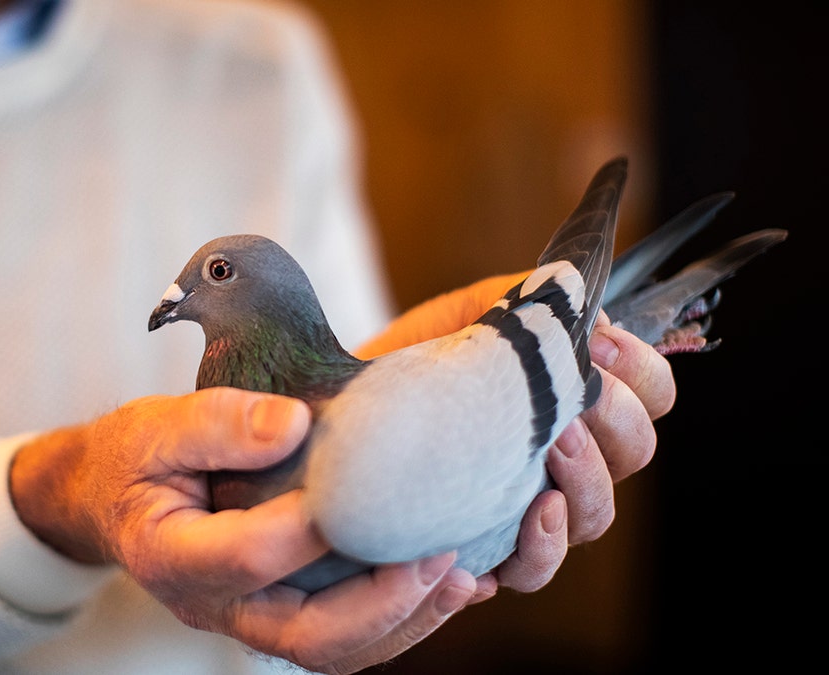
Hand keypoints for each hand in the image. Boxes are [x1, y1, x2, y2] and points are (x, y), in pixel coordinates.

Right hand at [9, 388, 478, 673]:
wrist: (113, 497)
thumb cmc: (135, 457)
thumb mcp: (157, 426)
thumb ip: (217, 424)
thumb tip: (296, 425)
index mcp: (170, 555)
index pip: (247, 556)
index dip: (308, 530)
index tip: (367, 487)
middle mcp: (210, 604)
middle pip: (304, 635)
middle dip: (381, 602)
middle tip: (437, 555)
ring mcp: (246, 618)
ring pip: (331, 650)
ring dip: (400, 621)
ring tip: (458, 578)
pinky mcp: (276, 613)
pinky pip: (339, 637)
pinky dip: (394, 619)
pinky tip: (437, 583)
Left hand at [356, 272, 674, 598]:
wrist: (340, 407)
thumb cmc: (409, 360)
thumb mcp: (465, 315)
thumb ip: (524, 303)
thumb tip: (584, 309)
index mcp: (573, 398)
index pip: (651, 394)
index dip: (642, 373)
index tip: (600, 350)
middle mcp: (565, 456)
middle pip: (636, 452)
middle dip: (616, 422)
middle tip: (574, 398)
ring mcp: (530, 505)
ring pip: (594, 515)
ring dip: (585, 481)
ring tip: (549, 447)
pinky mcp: (486, 546)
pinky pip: (532, 570)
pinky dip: (535, 551)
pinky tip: (522, 519)